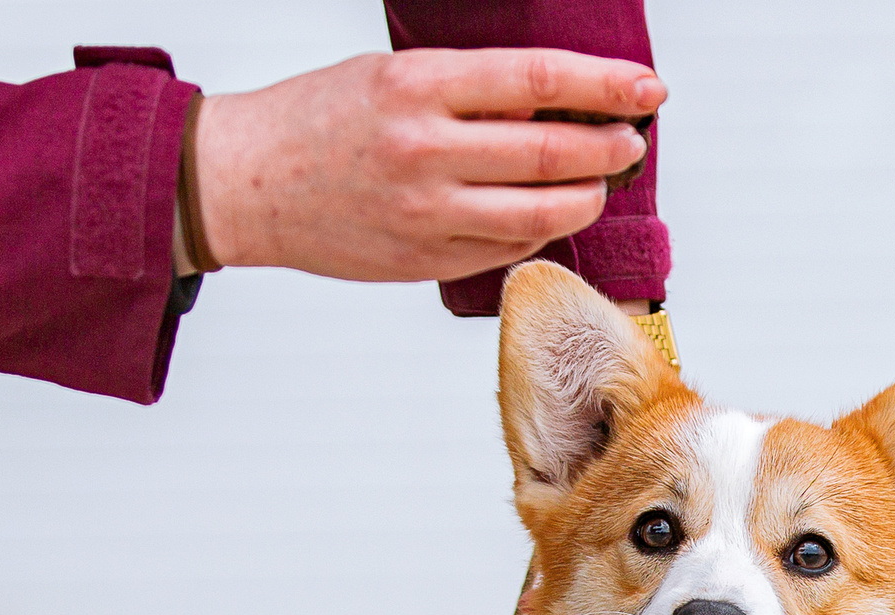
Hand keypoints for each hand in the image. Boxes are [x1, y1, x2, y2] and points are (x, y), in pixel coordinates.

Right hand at [191, 49, 663, 280]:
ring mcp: (427, 213)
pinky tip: (548, 212)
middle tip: (631, 140)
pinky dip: (540, 230)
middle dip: (609, 146)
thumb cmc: (320, 120)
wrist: (247, 184)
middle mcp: (425, 151)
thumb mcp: (392, 74)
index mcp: (418, 87)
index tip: (647, 88)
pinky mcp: (425, 260)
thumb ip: (470, 90)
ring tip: (601, 181)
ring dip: (587, 197)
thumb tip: (555, 101)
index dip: (606, 84)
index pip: (540, 80)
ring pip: (540, 211)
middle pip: (553, 151)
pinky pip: (507, 248)